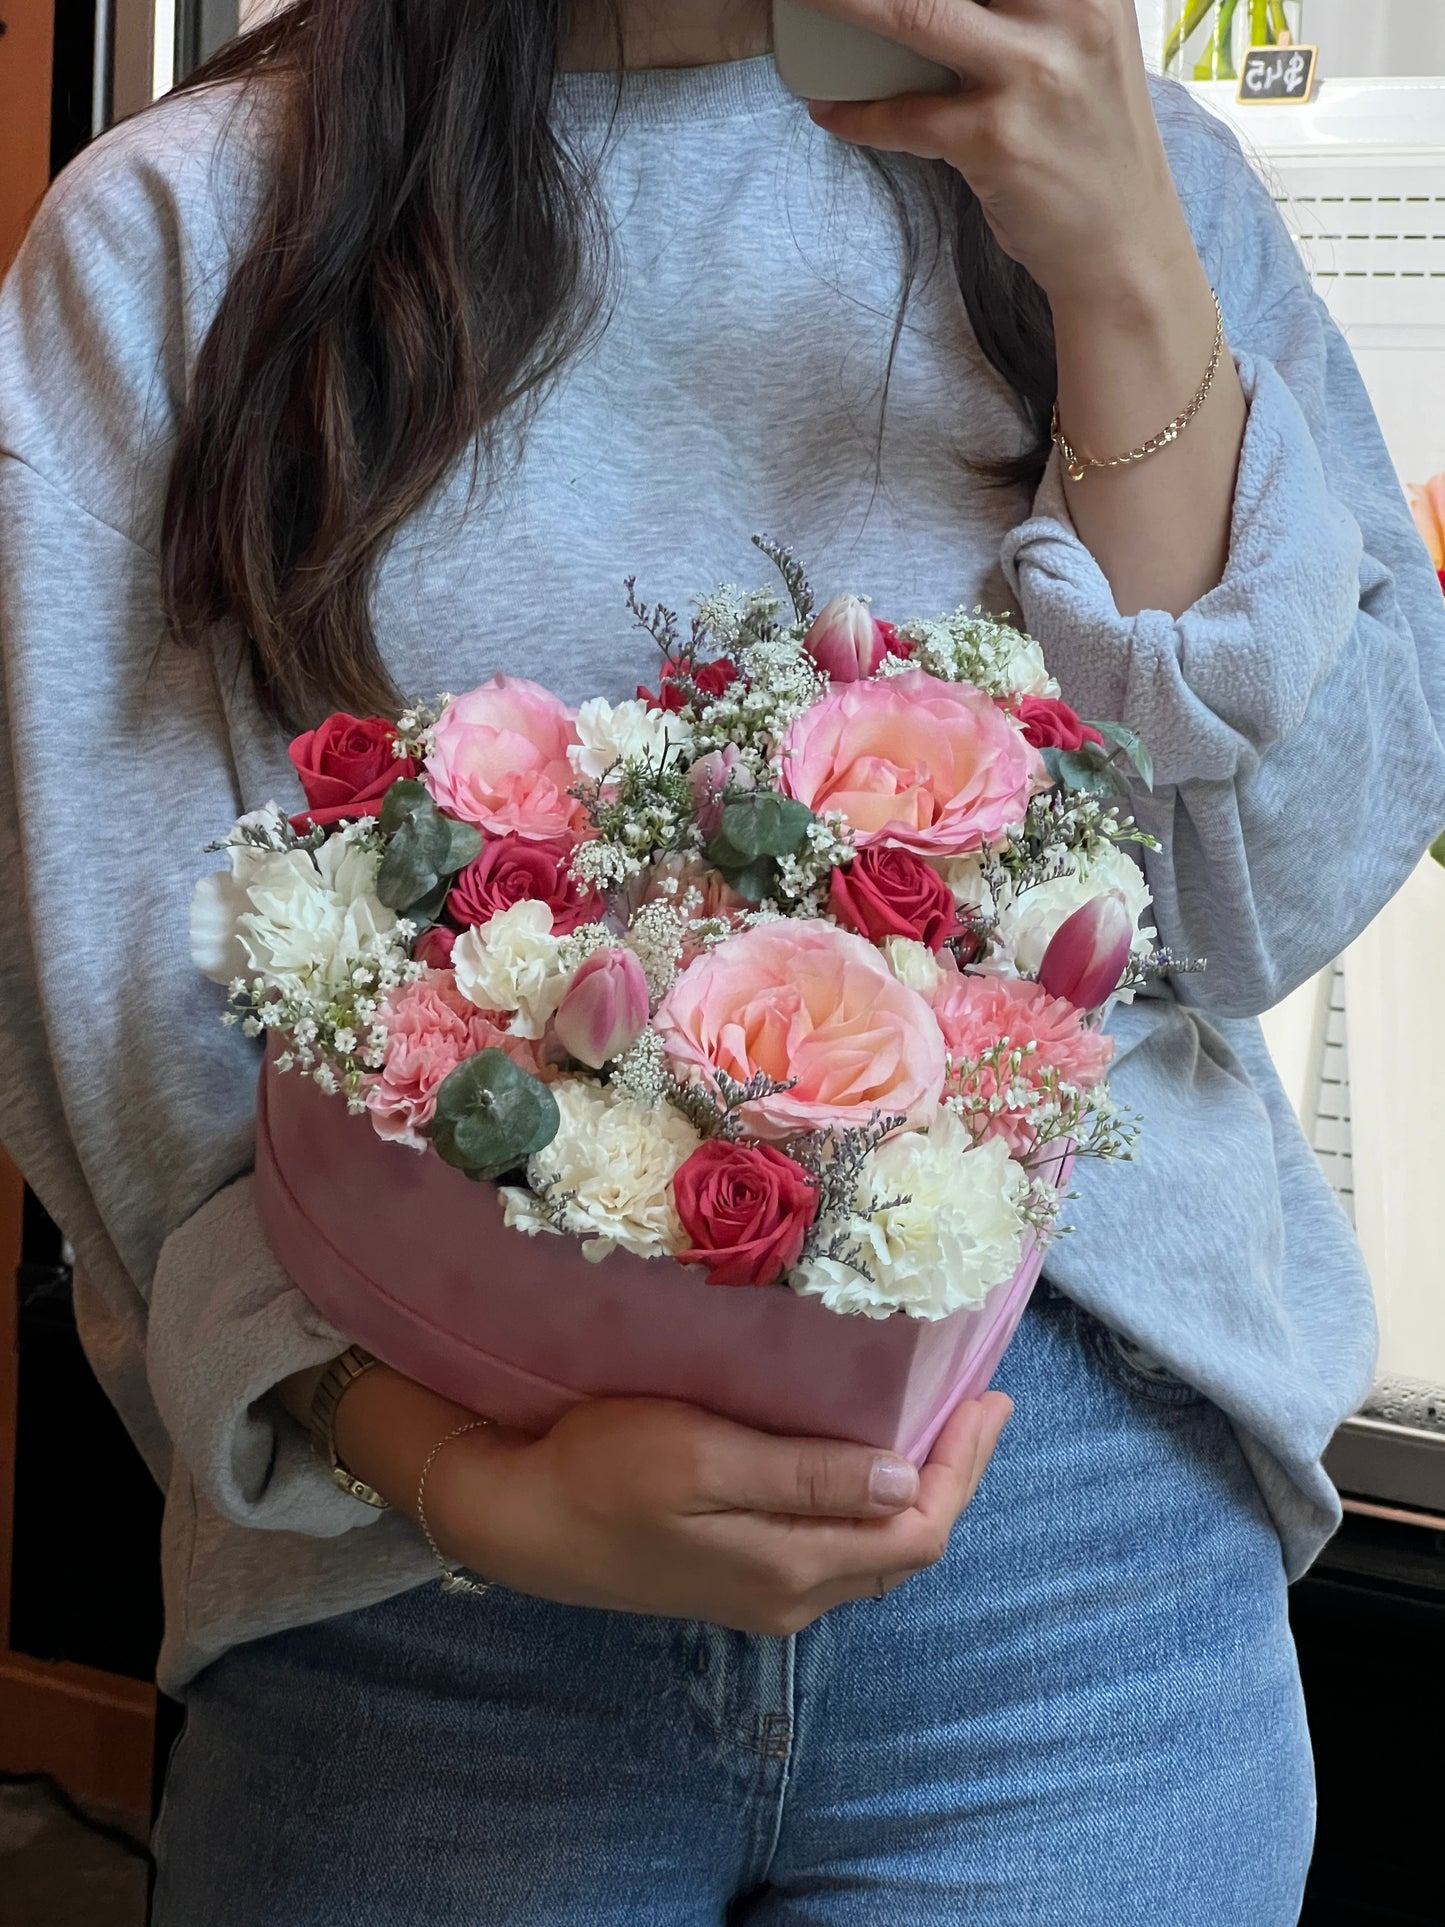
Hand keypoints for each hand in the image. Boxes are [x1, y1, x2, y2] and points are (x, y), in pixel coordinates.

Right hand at [427, 1390, 1012, 1635]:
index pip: (918, 1528)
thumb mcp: (702, 1457)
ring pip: (871, 1552)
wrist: (519, 1519)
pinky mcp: (736, 1580)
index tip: (989, 1400)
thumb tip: (902, 1477)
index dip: (964, 1467)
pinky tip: (860, 1460)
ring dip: (913, 1492)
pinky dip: (866, 1504)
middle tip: (976, 1405)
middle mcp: (792, 1596)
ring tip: (933, 1425)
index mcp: (794, 1567)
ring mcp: (763, 1595)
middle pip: (905, 1546)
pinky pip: (832, 1549)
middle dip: (951, 1476)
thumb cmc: (602, 1471)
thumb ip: (804, 1475)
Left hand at [802, 0, 1197, 305]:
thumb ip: (1024, 11)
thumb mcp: (1079, 49)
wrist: (1123, 247)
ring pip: (914, 13)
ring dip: (844, 5)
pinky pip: (904, 116)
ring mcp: (1032, 76)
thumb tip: (929, 8)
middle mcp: (1069, 13)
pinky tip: (828, 110)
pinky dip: (857, 114)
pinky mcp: (997, 140)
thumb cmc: (1088, 146)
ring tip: (804, 6)